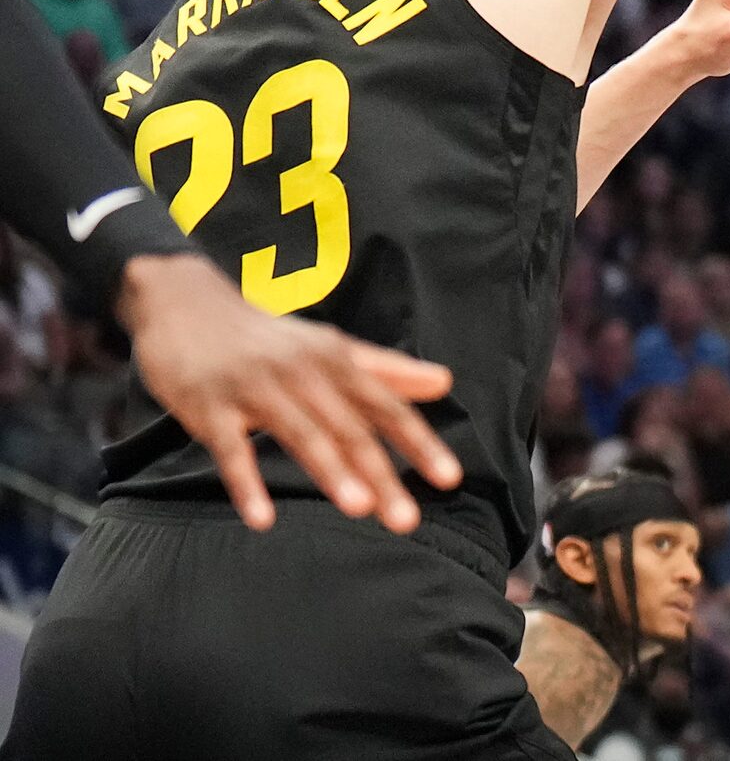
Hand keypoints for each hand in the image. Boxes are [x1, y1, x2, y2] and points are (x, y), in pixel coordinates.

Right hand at [120, 253, 461, 532]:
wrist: (185, 303)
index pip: (387, 407)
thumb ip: (386, 370)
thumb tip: (446, 382)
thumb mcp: (330, 347)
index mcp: (336, 361)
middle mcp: (302, 373)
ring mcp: (255, 389)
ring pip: (300, 434)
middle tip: (407, 519)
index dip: (420, 442)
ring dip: (331, 472)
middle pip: (350, 429)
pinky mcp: (209, 407)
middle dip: (381, 474)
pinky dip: (247, 484)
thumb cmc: (268, 339)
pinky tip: (263, 520)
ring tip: (359, 509)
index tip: (450, 478)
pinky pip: (230, 451)